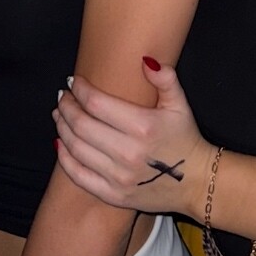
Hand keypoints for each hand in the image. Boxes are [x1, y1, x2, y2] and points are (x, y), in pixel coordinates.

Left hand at [54, 58, 211, 217]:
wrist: (196, 182)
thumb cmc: (185, 138)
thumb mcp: (180, 104)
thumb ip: (165, 78)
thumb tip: (145, 60)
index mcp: (143, 126)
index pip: (97, 104)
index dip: (80, 90)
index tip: (73, 81)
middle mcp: (128, 153)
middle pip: (82, 125)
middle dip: (67, 107)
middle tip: (62, 97)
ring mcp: (119, 177)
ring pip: (76, 149)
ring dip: (62, 129)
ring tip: (59, 115)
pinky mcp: (114, 195)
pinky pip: (79, 176)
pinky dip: (64, 158)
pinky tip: (60, 144)